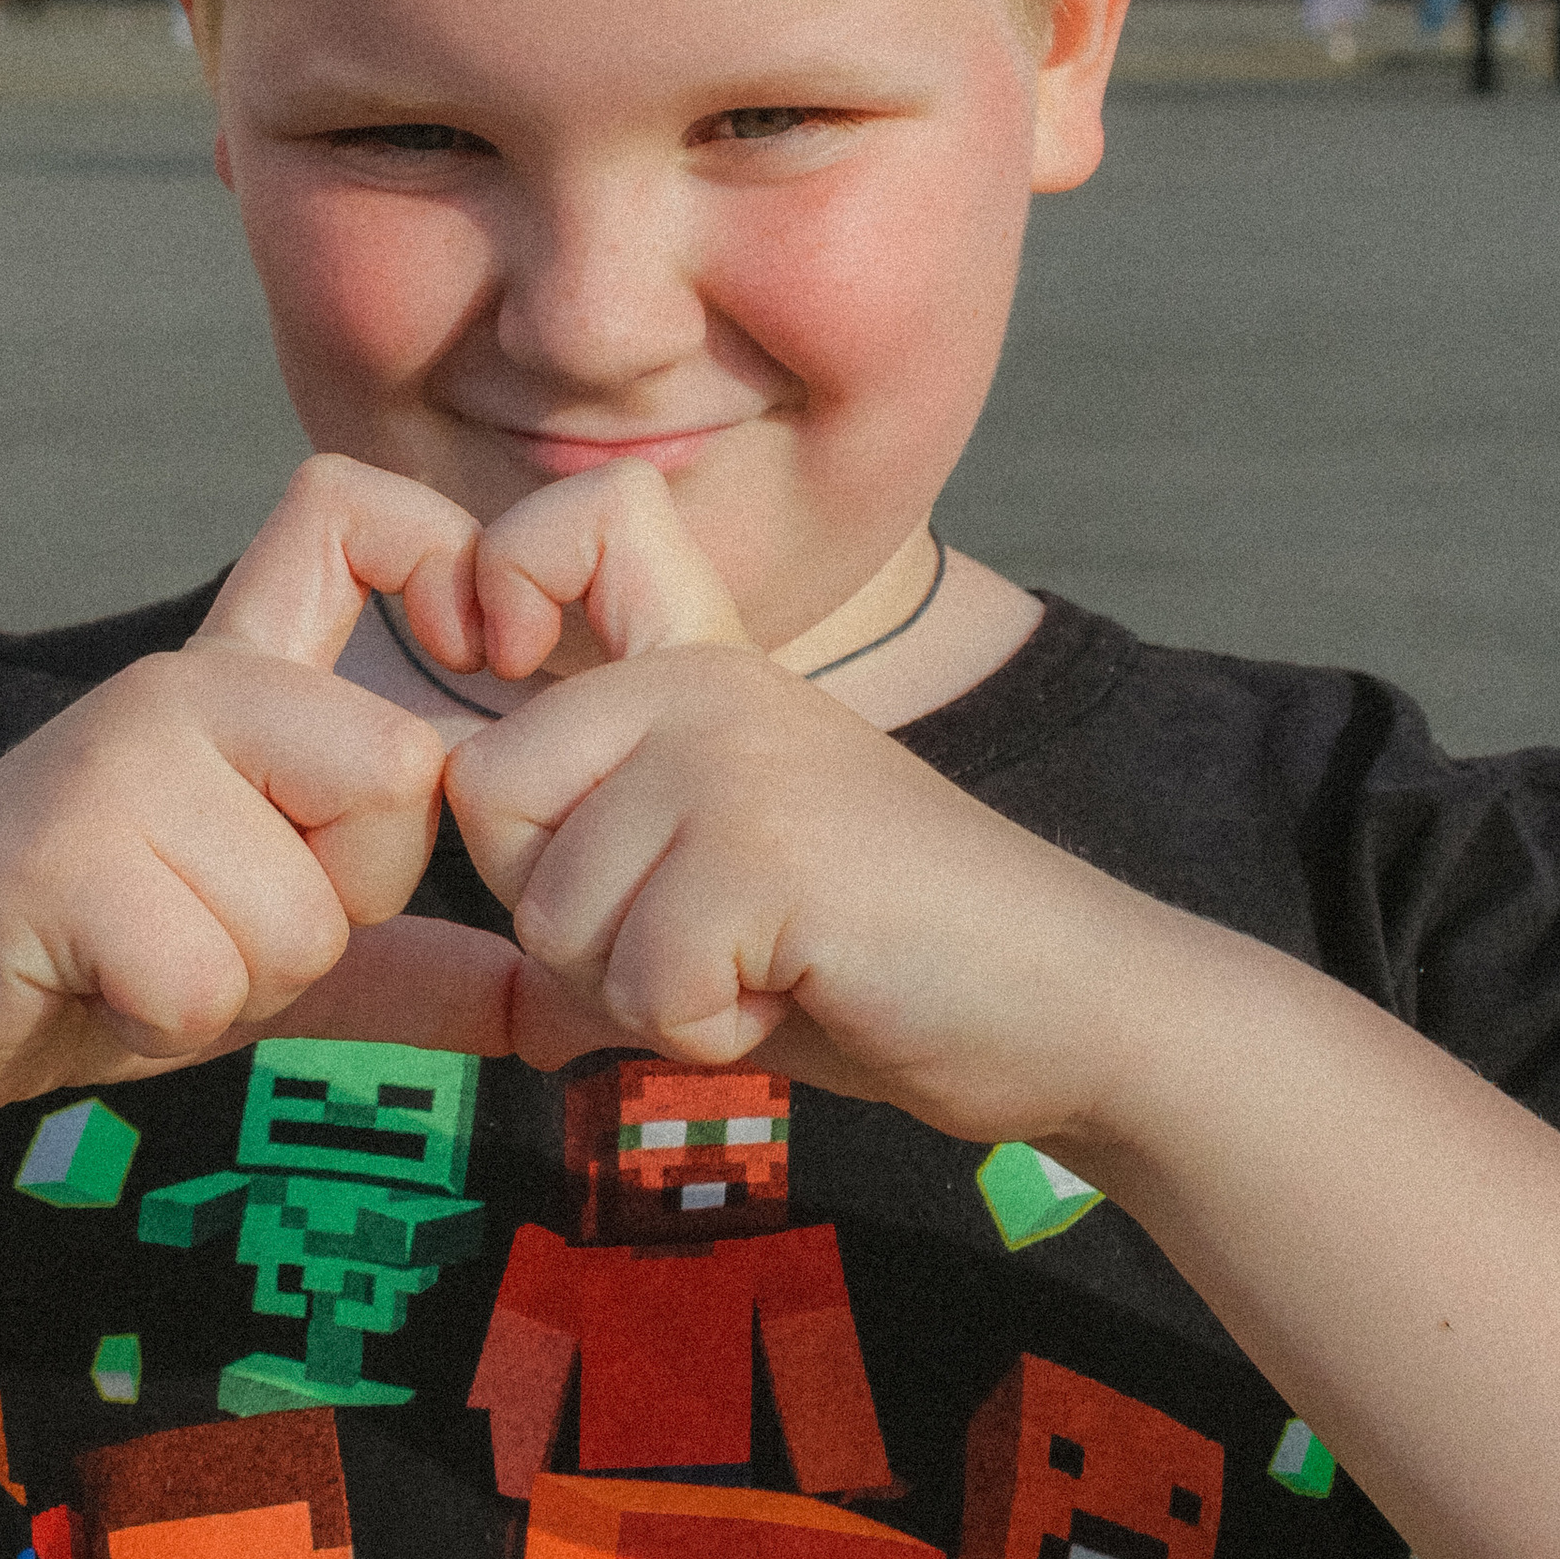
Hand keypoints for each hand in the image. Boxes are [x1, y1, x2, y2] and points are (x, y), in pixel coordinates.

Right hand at [0, 458, 509, 1155]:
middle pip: (394, 777)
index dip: (447, 559)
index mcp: (243, 678)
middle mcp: (189, 683)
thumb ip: (416, 965)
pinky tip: (94, 985)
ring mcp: (121, 749)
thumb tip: (559, 1003)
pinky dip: (168, 1022)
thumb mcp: (273, 956)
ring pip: (306, 909)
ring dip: (240, 983)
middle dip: (334, 908)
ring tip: (144, 953)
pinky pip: (209, 978)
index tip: (468, 667)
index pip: (353, 511)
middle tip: (214, 923)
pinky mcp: (61, 843)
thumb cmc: (85, 964)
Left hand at [442, 468, 1138, 1144]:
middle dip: (566, 918)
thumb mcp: (722, 899)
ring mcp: (732, 752)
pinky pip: (641, 985)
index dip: (498, 583)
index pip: (565, 526)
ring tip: (769, 958)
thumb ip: (611, 898)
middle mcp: (704, 679)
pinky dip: (709, 1032)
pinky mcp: (764, 848)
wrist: (1070, 1001)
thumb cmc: (884, 960)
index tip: (510, 657)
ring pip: (554, 917)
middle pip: (489, 795)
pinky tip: (801, 986)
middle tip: (704, 930)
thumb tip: (505, 980)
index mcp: (698, 663)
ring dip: (649, 993)